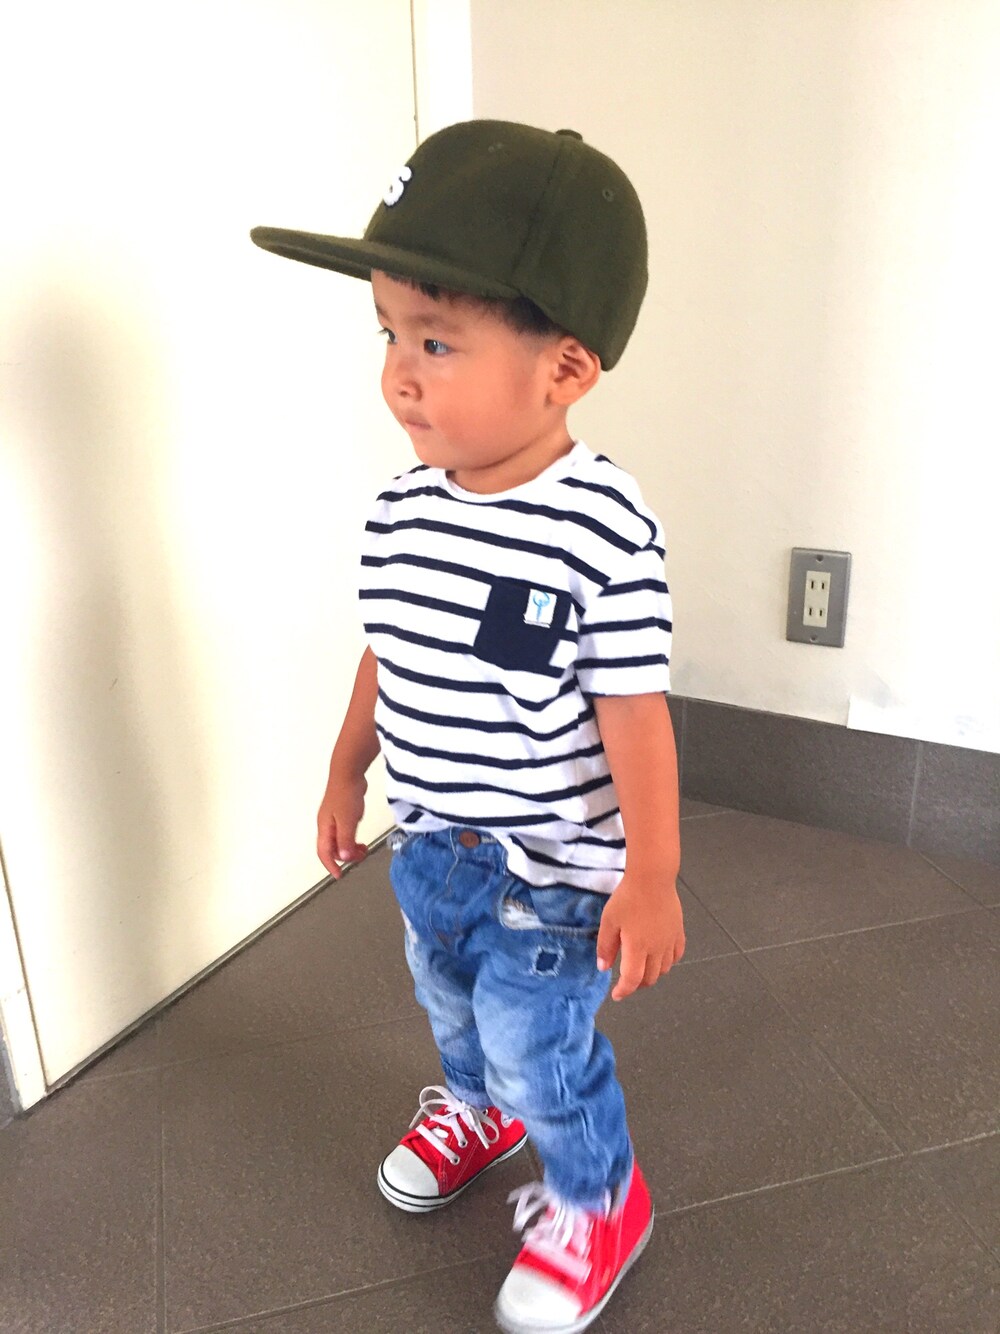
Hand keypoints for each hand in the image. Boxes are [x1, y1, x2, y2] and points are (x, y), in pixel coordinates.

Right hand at [317, 770, 368, 879]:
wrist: (348, 773)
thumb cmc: (346, 795)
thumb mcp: (347, 820)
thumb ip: (346, 840)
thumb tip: (344, 858)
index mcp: (325, 828)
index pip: (324, 853)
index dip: (330, 866)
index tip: (340, 875)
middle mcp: (326, 825)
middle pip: (332, 848)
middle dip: (345, 856)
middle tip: (361, 856)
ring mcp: (333, 818)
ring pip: (339, 840)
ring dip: (350, 847)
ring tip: (363, 848)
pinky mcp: (341, 812)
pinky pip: (344, 832)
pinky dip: (352, 838)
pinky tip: (360, 834)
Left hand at [596, 873, 684, 1000]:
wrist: (652, 878)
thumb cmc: (628, 897)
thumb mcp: (609, 921)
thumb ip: (606, 946)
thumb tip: (604, 967)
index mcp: (637, 948)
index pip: (632, 980)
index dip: (624, 991)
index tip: (616, 994)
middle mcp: (656, 949)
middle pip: (650, 978)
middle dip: (637, 984)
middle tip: (627, 982)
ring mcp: (670, 941)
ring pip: (664, 969)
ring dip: (652, 975)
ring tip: (642, 970)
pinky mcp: (678, 932)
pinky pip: (676, 955)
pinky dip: (668, 962)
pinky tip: (660, 957)